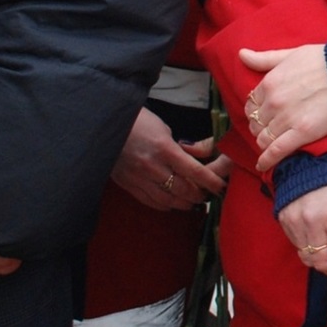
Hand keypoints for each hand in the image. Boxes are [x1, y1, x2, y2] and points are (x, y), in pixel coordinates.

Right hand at [110, 108, 229, 209]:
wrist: (105, 125)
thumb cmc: (139, 122)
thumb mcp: (165, 129)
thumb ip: (180, 149)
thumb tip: (196, 161)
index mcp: (165, 149)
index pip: (195, 171)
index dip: (210, 182)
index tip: (221, 187)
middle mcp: (152, 167)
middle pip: (182, 190)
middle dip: (198, 195)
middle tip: (207, 195)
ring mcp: (138, 178)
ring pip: (166, 200)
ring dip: (182, 204)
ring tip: (192, 203)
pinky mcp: (126, 184)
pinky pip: (148, 200)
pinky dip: (163, 205)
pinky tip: (171, 204)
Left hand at [241, 45, 326, 172]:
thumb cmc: (325, 60)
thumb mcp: (292, 54)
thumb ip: (265, 59)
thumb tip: (241, 54)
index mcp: (269, 83)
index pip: (250, 104)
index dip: (256, 110)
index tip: (263, 113)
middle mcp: (274, 102)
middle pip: (255, 122)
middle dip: (260, 126)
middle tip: (269, 128)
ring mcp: (287, 119)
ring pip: (263, 138)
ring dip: (264, 142)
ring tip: (271, 143)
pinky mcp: (302, 133)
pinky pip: (276, 151)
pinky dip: (267, 160)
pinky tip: (263, 165)